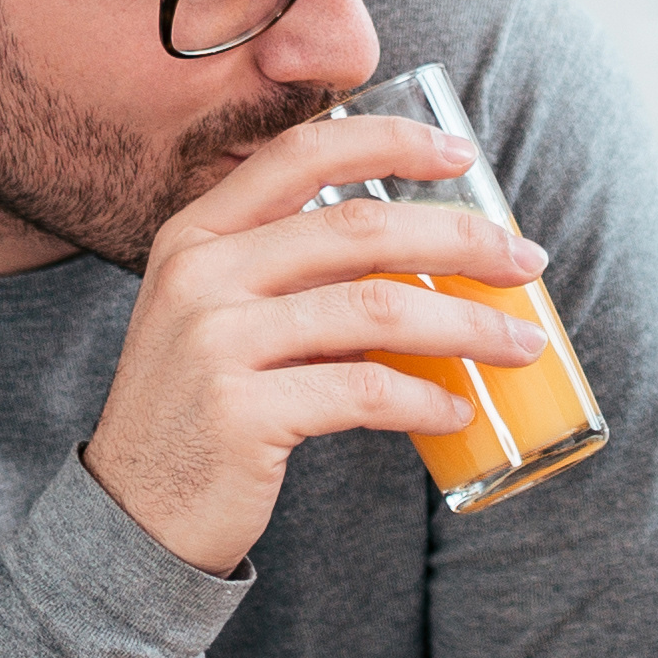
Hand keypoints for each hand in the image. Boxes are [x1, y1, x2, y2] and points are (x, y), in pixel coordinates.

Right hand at [80, 106, 544, 573]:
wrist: (130, 515)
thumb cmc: (200, 408)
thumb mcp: (221, 317)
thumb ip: (293, 273)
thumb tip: (426, 253)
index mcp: (197, 234)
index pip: (301, 154)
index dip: (389, 142)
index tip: (463, 153)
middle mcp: (201, 274)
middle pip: (360, 229)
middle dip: (462, 238)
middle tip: (527, 261)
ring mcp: (217, 342)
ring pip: (378, 309)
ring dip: (468, 325)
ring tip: (521, 344)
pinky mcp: (242, 413)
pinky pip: (365, 390)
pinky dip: (426, 399)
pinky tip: (458, 409)